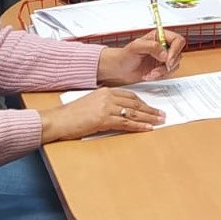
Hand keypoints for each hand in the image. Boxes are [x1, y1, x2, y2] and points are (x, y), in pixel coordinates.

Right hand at [37, 87, 166, 142]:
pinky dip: (138, 126)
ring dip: (148, 118)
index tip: (152, 107)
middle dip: (150, 110)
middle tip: (161, 114)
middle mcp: (107, 97)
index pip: (130, 95)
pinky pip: (126, 123)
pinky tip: (147, 128)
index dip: (143, 102)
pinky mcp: (103, 120)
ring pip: (133, 113)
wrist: (58, 120)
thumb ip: (106, 104)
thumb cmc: (72, 115)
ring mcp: (106, 108)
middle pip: (135, 103)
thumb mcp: (91, 103)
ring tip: (159, 121)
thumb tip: (120, 112)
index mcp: (105, 91)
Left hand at [98, 30, 186, 84]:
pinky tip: (149, 75)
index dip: (175, 50)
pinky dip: (159, 76)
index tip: (167, 59)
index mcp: (159, 36)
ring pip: (174, 65)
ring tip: (150, 72)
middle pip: (179, 53)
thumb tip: (165, 53)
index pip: (177, 40)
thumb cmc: (124, 56)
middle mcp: (163, 46)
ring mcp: (163, 58)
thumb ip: (152, 46)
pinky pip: (168, 73)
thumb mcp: (136, 47)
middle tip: (161, 67)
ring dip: (162, 71)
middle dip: (169, 63)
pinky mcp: (161, 68)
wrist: (119, 69)